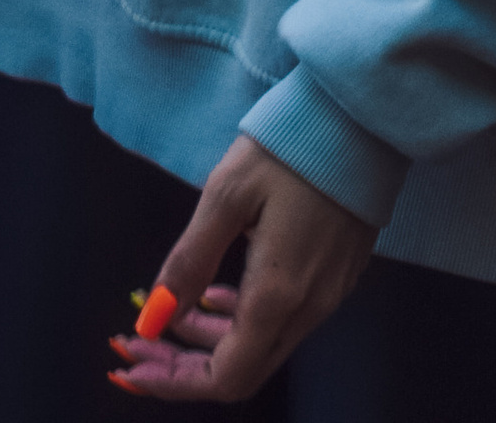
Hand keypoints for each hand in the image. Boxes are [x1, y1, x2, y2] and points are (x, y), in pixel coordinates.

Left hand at [107, 135, 376, 399]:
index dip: (173, 382)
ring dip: (214, 341)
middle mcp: (309, 307)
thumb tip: (154, 318)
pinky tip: (222, 292)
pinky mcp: (341, 273)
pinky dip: (244, 321)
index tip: (132, 364)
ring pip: (264, 346)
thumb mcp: (227, 192)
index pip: (224, 378)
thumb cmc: (290, 144)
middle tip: (141, 343)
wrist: (363, 112)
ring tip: (176, 313)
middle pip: (243, 370)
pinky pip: (286, 321)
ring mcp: (331, 292)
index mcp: (278, 295)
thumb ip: (190, 260)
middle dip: (185, 366)